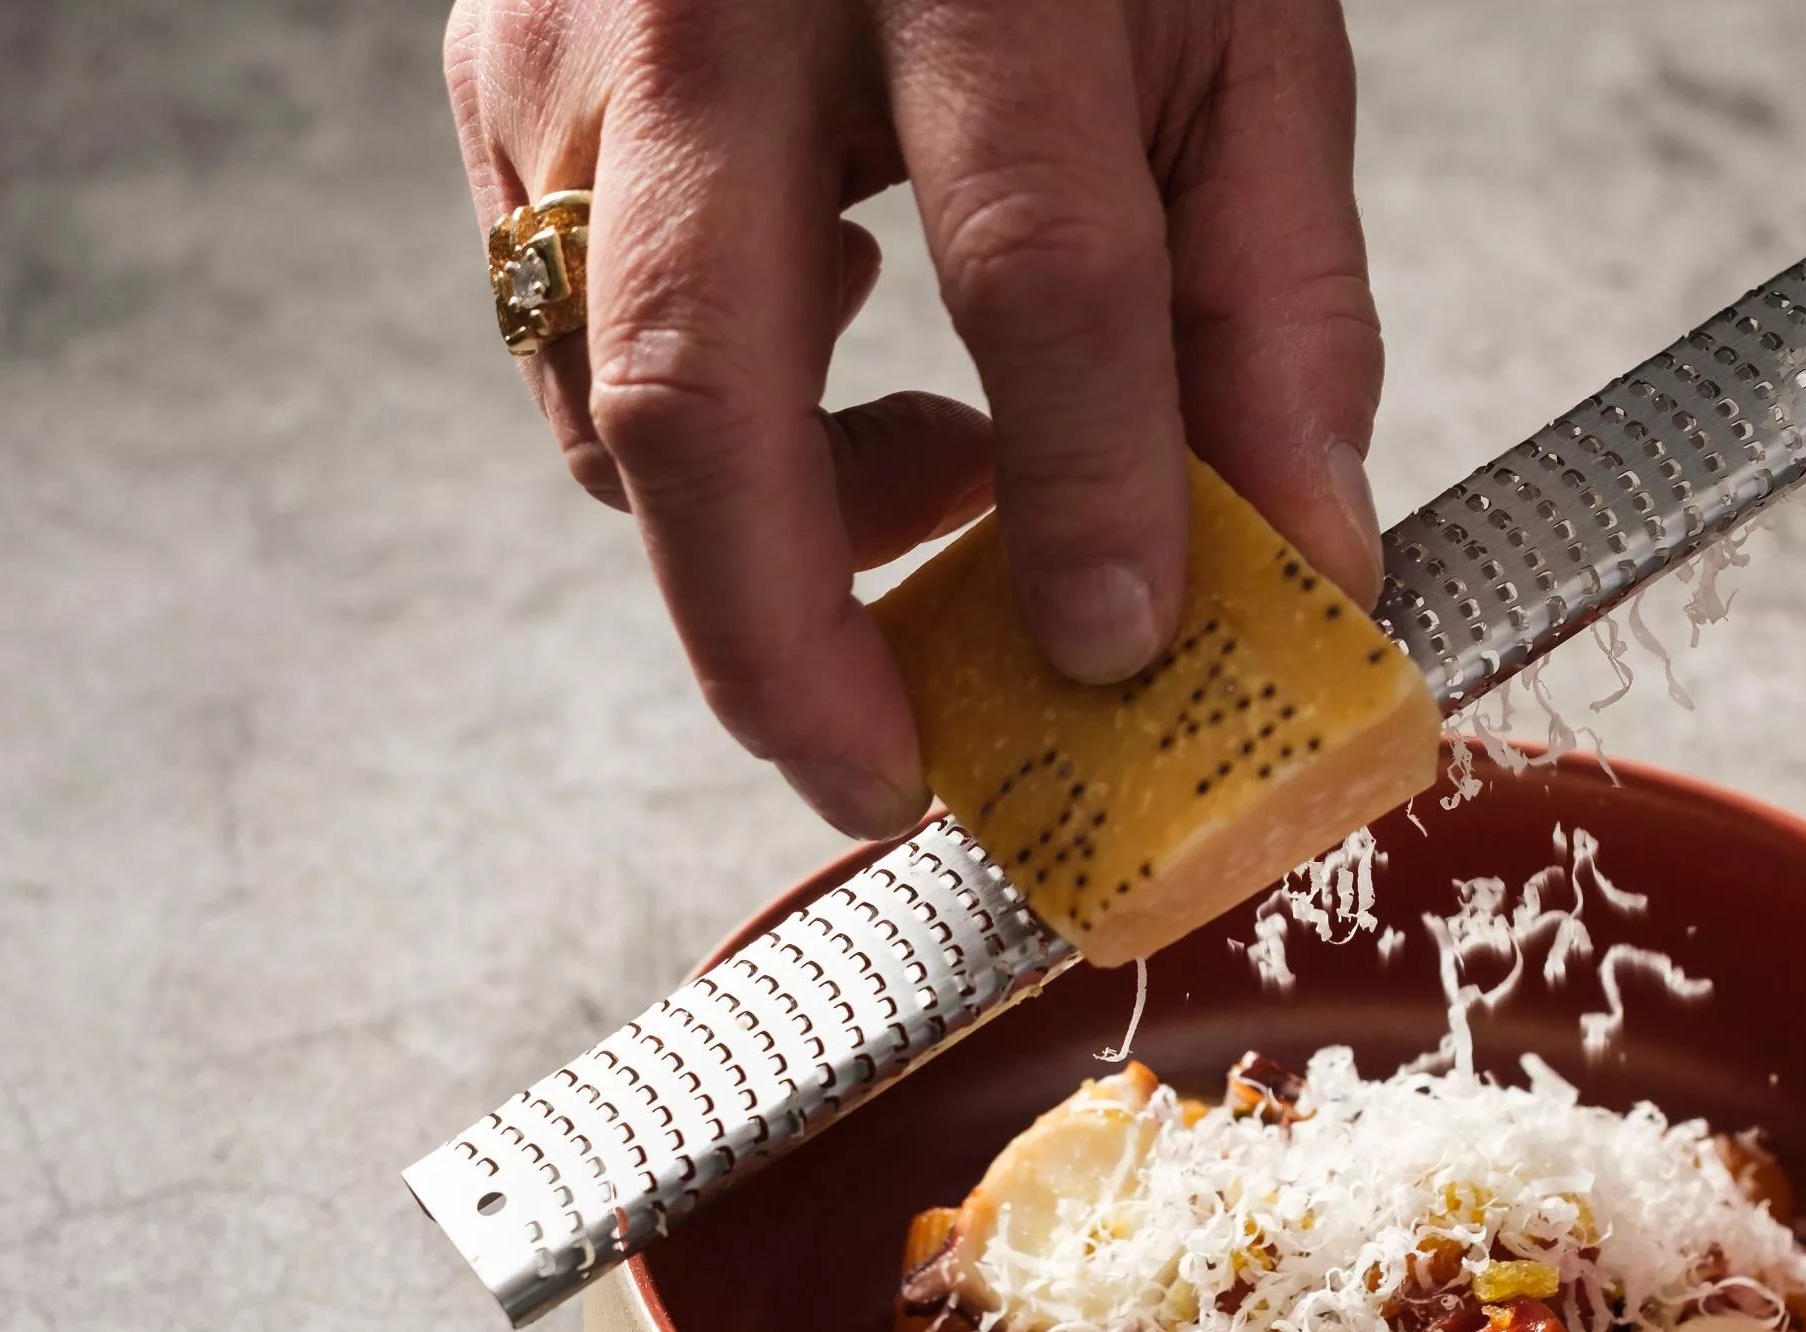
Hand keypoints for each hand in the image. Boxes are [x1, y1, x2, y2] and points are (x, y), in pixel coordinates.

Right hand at [444, 0, 1382, 833]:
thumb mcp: (1236, 36)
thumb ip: (1279, 296)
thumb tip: (1306, 554)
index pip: (1035, 263)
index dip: (1090, 486)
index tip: (1124, 651)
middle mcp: (725, 2)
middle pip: (705, 391)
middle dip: (790, 644)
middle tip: (889, 781)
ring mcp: (574, 45)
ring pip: (609, 401)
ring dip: (766, 536)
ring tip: (940, 494)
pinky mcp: (499, 83)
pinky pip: (572, 344)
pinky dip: (706, 434)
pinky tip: (838, 380)